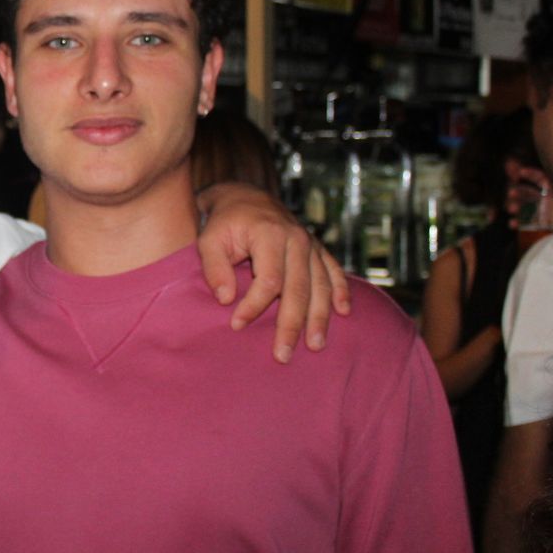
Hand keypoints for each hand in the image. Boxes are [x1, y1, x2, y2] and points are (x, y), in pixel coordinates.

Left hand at [196, 182, 351, 363]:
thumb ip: (214, 269)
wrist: (244, 197)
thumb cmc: (224, 223)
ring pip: (320, 285)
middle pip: (298, 288)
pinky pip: (333, 271)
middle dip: (291, 324)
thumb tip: (226, 299)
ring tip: (315, 346)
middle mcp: (296, 239)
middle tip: (282, 355)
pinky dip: (340, 292)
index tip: (237, 325)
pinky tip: (343, 313)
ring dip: (319, 317)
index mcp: (270, 234)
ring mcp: (310, 244)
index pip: (269, 279)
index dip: (254, 305)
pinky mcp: (317, 248)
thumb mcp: (209, 240)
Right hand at [503, 161, 552, 229]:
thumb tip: (545, 174)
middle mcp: (546, 201)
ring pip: (522, 206)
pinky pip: (524, 222)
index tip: (520, 173)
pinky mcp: (538, 226)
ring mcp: (541, 213)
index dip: (530, 174)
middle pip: (527, 192)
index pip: (540, 179)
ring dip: (514, 205)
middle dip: (517, 191)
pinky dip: (516, 222)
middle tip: (511, 194)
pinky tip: (512, 224)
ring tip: (511, 209)